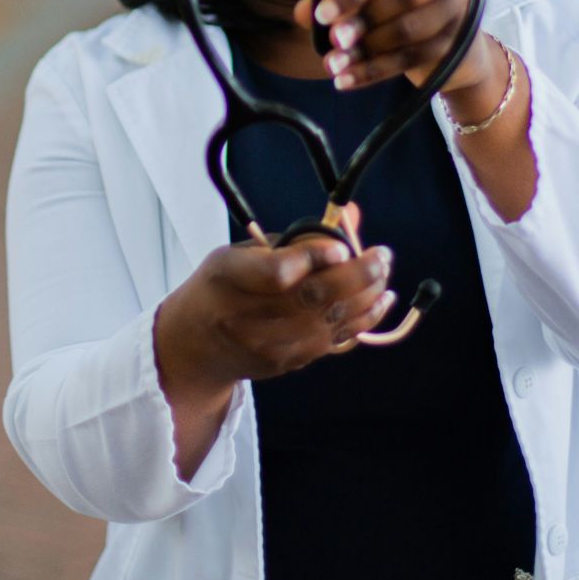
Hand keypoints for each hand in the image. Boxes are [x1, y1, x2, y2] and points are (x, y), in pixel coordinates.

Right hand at [154, 216, 395, 393]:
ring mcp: (272, 345)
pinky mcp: (289, 362)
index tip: (341, 248)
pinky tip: (380, 300)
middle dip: (358, 275)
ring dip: (368, 296)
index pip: (277, 272)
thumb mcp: (239, 252)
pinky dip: (364, 319)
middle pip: (314, 298)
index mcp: (228, 277)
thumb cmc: (220, 288)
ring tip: (383, 273)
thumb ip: (293, 240)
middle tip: (381, 256)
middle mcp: (248, 316)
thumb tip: (349, 217)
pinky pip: (335, 342)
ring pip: (332, 321)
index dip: (313, 259)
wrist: (195, 347)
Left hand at [292, 0, 495, 93]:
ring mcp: (461, 8)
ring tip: (334, 64)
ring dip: (366, 49)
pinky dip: (374, 71)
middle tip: (333, 40)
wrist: (460, 49)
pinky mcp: (459, 44)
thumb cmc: (408, 9)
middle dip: (363, 19)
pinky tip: (347, 80)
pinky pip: (411, 59)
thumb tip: (301, 13)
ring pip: (409, 30)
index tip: (321, 15)